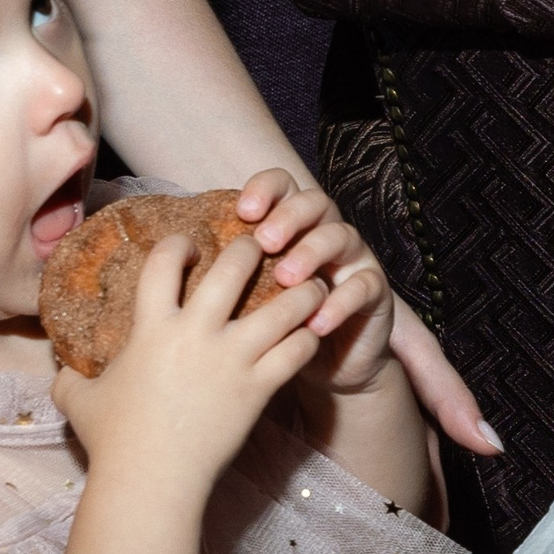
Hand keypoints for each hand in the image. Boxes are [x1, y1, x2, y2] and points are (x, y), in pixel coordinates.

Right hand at [50, 231, 325, 490]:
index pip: (163, 263)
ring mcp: (231, 360)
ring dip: (300, 291)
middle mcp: (195, 334)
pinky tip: (311, 333)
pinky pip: (296, 352)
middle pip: (232, 269)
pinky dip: (308, 337)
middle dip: (249, 248)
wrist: (151, 482)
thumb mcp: (79, 402)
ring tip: (309, 284)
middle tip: (260, 245)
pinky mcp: (258, 389)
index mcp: (152, 328)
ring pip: (281, 307)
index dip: (177, 244)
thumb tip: (60, 372)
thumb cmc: (114, 442)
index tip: (189, 244)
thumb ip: (70, 379)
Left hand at [232, 175, 394, 396]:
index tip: (242, 211)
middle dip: (288, 217)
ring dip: (311, 253)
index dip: (265, 189)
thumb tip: (178, 260)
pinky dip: (340, 302)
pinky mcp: (375, 292)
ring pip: (342, 235)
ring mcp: (354, 259)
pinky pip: (363, 285)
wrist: (327, 367)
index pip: (284, 185)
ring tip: (286, 279)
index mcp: (294, 225)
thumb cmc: (278, 328)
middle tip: (263, 242)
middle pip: (315, 202)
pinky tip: (316, 322)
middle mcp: (326, 233)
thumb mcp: (251, 298)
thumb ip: (229, 273)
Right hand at [235, 170, 501, 455]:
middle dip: (317, 255)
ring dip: (292, 220)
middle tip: (288, 278)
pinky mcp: (282, 199)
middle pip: (342, 237)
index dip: (348, 303)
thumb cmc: (351, 329)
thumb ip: (443, 393)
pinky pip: (279, 183)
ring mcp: (316, 220)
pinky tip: (244, 209)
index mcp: (374, 284)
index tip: (318, 328)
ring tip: (262, 240)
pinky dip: (265, 190)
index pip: (372, 286)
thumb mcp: (395, 356)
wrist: (310, 278)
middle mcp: (348, 248)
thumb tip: (495, 446)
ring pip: (315, 204)